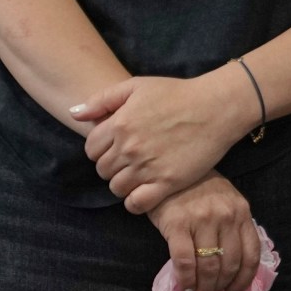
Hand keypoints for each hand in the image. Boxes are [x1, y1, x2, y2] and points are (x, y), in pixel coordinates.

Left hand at [74, 70, 258, 213]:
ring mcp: (148, 167)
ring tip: (137, 175)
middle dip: (110, 167)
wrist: (217, 107)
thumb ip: (101, 100)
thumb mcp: (135, 86)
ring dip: (122, 184)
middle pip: (102, 170)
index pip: (91, 149)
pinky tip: (143, 193)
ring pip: (116, 188)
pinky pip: (137, 204)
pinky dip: (135, 202)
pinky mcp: (168, 182)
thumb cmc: (177, 93)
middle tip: (128, 162)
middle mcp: (129, 148)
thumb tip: (74, 113)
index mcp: (118, 125)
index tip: (114, 148)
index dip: (100, 150)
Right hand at [146, 171, 255, 290]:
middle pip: (229, 264)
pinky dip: (186, 279)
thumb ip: (232, 226)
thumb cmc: (195, 188)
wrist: (166, 169)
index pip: (251, 255)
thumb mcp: (224, 201)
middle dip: (221, 288)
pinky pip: (185, 261)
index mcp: (241, 212)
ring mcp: (202, 220)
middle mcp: (226, 216)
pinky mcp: (177, 224)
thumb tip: (231, 267)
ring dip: (204, 288)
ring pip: (209, 266)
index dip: (244, 280)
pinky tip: (184, 288)